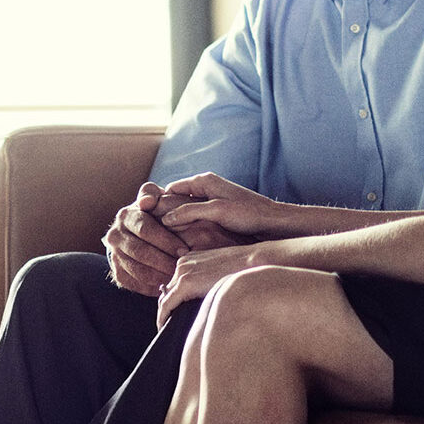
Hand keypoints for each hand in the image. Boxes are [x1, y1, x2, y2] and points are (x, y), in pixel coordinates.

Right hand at [103, 182, 189, 295]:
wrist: (138, 232)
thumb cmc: (155, 214)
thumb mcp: (154, 199)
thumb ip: (152, 194)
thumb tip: (147, 201)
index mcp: (125, 216)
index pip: (145, 229)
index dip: (166, 241)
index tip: (184, 250)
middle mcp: (115, 235)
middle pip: (140, 252)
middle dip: (164, 261)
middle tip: (183, 267)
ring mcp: (114, 255)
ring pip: (137, 270)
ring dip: (159, 276)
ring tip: (178, 279)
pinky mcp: (118, 273)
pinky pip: (134, 283)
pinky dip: (151, 287)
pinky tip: (167, 286)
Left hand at [156, 240, 300, 327]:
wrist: (254, 263)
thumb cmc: (243, 272)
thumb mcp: (221, 273)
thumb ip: (208, 281)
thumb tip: (203, 296)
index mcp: (190, 260)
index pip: (174, 285)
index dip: (172, 302)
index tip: (172, 316)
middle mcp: (182, 264)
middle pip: (168, 292)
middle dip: (168, 309)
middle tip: (168, 326)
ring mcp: (183, 272)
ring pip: (165, 298)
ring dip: (165, 314)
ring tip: (166, 329)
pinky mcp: (186, 282)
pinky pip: (166, 303)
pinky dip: (162, 316)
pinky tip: (163, 327)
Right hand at [160, 173, 287, 238]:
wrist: (275, 222)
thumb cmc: (249, 213)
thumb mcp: (216, 210)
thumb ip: (190, 211)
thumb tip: (166, 219)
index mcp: (202, 181)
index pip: (170, 189)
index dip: (157, 203)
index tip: (147, 220)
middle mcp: (204, 188)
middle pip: (175, 200)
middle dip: (165, 215)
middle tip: (154, 233)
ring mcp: (210, 201)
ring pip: (184, 211)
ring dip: (177, 224)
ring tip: (166, 240)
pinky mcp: (216, 213)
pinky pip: (194, 218)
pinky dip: (188, 228)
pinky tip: (184, 242)